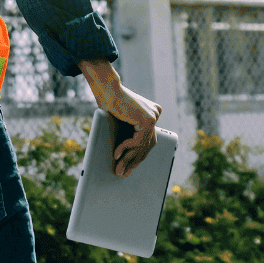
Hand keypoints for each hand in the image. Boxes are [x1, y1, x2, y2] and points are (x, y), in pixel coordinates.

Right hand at [78, 59, 161, 176]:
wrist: (107, 89)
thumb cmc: (110, 102)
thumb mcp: (123, 121)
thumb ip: (129, 133)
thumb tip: (127, 158)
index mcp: (152, 113)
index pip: (147, 140)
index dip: (138, 156)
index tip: (129, 168)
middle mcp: (155, 114)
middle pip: (146, 145)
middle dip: (133, 161)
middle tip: (123, 173)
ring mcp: (153, 117)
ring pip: (141, 146)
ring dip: (128, 160)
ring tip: (118, 170)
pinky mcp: (148, 121)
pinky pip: (137, 142)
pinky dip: (125, 150)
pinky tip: (116, 155)